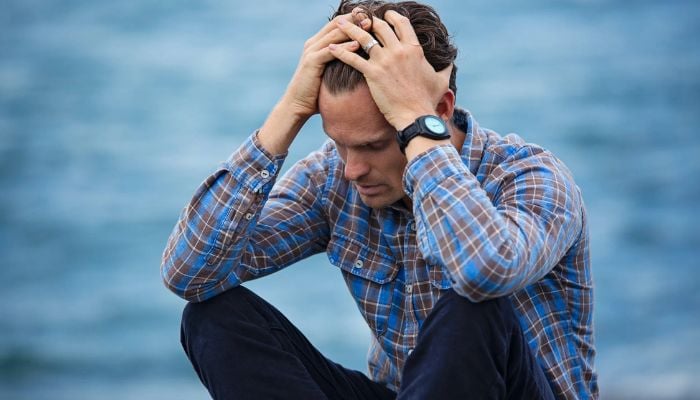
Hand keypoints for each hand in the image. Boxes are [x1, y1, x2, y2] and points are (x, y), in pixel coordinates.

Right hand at [257, 11, 370, 154]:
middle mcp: (313, 43)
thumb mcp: (330, 72)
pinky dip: (344, 47)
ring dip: (352, 29)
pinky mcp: (311, 62)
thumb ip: (340, 62)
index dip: (354, 19)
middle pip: (337, 24)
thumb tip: (360, 60)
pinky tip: (358, 45)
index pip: (338, 24)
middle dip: (355, 19)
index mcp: (318, 43)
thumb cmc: (316, 92)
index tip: (372, 17)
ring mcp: (311, 51)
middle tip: (372, 17)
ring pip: (334, 34)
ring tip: (369, 26)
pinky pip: (330, 51)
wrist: (297, 105)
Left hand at [329, 11, 452, 129]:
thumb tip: (451, 62)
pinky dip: (340, 52)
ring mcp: (385, 61)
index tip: (383, 15)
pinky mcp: (372, 73)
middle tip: (358, 18)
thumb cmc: (428, 100)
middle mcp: (399, 50)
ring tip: (339, 24)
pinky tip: (330, 48)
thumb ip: (445, 68)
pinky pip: (352, 58)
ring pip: (363, 38)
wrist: (416, 116)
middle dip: (368, 20)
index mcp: (414, 49)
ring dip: (349, 28)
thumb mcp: (441, 81)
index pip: (401, 23)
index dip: (391, 16)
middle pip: (380, 26)